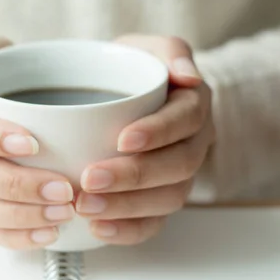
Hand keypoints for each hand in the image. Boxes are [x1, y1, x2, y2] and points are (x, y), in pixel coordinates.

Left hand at [75, 35, 214, 244]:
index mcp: (193, 106)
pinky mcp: (161, 201)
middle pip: (176, 167)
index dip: (158, 132)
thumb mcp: (146, 48)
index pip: (185, 120)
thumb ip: (169, 51)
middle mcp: (193, 144)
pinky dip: (128, 231)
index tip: (121, 139)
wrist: (124, 99)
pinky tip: (97, 229)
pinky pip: (155, 224)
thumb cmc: (131, 72)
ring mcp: (179, 177)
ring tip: (85, 207)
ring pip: (167, 199)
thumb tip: (188, 76)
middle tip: (89, 180)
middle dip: (133, 176)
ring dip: (126, 207)